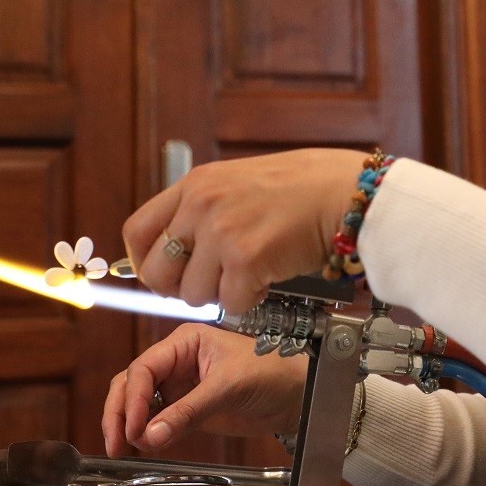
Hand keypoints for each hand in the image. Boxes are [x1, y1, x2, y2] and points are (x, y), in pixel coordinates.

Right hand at [101, 323, 307, 455]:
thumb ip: (190, 410)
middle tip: (117, 443)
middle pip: (132, 384)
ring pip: (139, 404)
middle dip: (120, 412)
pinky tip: (145, 446)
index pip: (144, 368)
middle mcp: (176, 362)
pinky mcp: (188, 408)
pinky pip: (157, 420)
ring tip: (128, 449)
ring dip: (129, 425)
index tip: (133, 426)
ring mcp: (180, 386)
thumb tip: (152, 435)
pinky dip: (147, 434)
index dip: (133, 398)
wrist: (297, 393)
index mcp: (184, 342)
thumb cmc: (272, 371)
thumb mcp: (229, 386)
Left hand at [122, 148, 366, 312]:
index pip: (137, 230)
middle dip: (181, 288)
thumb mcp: (240, 182)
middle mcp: (201, 205)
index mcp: (196, 183)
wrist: (348, 192)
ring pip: (193, 295)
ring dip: (222, 294)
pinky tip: (271, 278)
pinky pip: (231, 303)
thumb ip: (206, 209)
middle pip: (156, 272)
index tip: (165, 274)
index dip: (145, 262)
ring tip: (252, 273)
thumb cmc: (306, 187)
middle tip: (211, 284)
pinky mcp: (247, 260)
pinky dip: (252, 300)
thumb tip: (179, 248)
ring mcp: (222, 232)